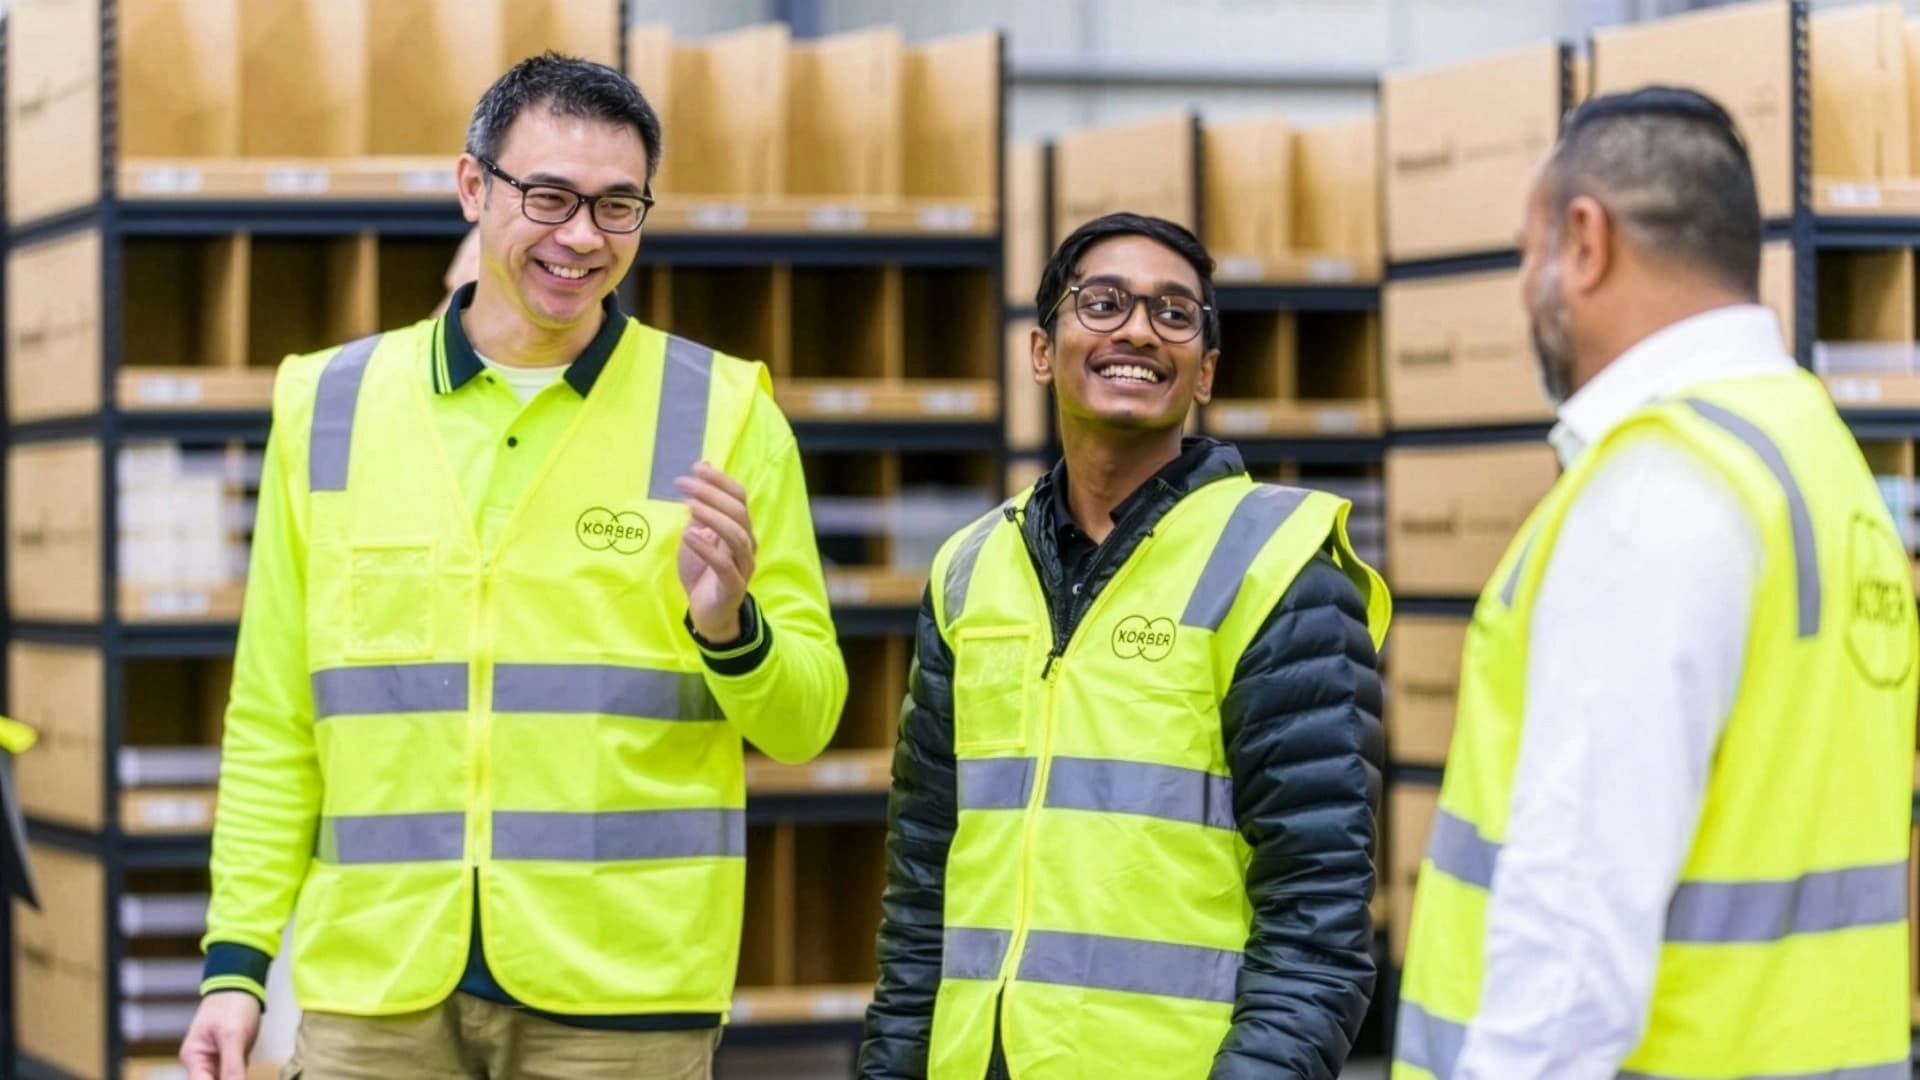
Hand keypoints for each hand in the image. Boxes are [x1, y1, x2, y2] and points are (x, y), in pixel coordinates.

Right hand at [179, 991, 261, 1079]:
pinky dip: (242, 1076)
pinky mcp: (230, 1058)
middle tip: (243, 1074)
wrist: (240, 985)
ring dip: (236, 1078)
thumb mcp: (233, 1035)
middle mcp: (201, 1063)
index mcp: (194, 1058)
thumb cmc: (231, 1004)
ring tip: (244, 1057)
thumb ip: (232, 1065)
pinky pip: (234, 1075)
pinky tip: (247, 1073)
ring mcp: (216, 1061)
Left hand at [675, 461, 755, 641]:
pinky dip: (707, 548)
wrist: (707, 613)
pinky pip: (724, 564)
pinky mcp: (733, 586)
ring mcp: (743, 565)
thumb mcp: (697, 533)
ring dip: (712, 516)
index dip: (720, 480)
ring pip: (736, 535)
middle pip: (738, 511)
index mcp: (740, 529)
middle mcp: (746, 544)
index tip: (696, 468)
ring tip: (688, 505)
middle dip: (711, 493)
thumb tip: (704, 467)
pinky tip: (689, 535)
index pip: (739, 497)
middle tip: (684, 484)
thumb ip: (702, 506)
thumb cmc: (702, 571)